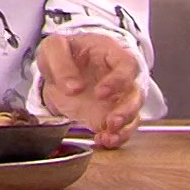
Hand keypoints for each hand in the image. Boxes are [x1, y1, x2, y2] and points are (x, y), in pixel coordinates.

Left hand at [38, 32, 143, 148]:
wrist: (58, 66)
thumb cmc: (63, 51)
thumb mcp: (54, 47)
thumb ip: (62, 64)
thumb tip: (73, 88)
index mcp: (109, 53)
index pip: (126, 64)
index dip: (119, 80)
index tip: (101, 93)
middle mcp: (119, 76)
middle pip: (136, 92)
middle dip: (127, 110)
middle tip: (111, 121)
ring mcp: (117, 96)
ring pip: (133, 113)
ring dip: (124, 128)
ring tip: (108, 137)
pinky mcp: (110, 113)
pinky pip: (121, 128)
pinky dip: (116, 137)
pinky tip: (103, 141)